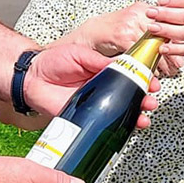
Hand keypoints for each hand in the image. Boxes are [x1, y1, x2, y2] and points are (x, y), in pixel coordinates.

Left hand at [23, 41, 158, 125]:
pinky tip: (127, 127)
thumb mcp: (79, 54)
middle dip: (143, 99)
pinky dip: (116, 128)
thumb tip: (121, 65)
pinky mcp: (85, 117)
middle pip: (128, 96)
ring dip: (135, 115)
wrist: (30, 78)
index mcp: (102, 71)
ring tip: (144, 115)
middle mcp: (101, 88)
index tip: (153, 81)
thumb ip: (99, 61)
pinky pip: (103, 124)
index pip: (128, 76)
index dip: (142, 79)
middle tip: (151, 100)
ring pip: (120, 112)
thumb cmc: (52, 61)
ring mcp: (95, 104)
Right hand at [67, 3, 183, 76]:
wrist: (90, 33)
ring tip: (168, 71)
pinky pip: (139, 52)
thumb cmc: (112, 31)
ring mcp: (130, 23)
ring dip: (162, 61)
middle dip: (173, 51)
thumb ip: (149, 29)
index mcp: (143, 8)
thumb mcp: (133, 24)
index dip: (177, 37)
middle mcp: (138, 13)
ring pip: (153, 44)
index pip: (167, 21)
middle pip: (162, 33)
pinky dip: (147, 64)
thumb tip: (171, 43)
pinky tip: (151, 72)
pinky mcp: (121, 35)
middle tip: (179, 65)